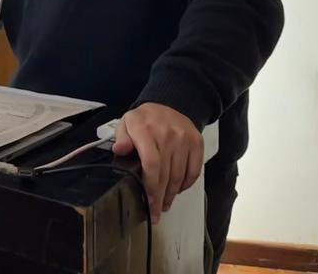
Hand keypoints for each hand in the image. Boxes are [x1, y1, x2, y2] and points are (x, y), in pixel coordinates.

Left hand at [111, 102, 203, 224]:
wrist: (170, 103)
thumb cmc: (144, 120)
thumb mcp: (126, 123)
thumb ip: (121, 137)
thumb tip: (120, 150)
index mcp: (145, 130)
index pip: (151, 164)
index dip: (151, 187)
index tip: (148, 204)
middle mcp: (167, 134)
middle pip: (166, 174)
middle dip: (160, 198)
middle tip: (155, 213)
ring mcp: (184, 139)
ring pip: (180, 176)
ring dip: (172, 194)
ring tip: (165, 205)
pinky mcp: (197, 143)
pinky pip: (194, 171)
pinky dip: (186, 184)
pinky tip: (177, 190)